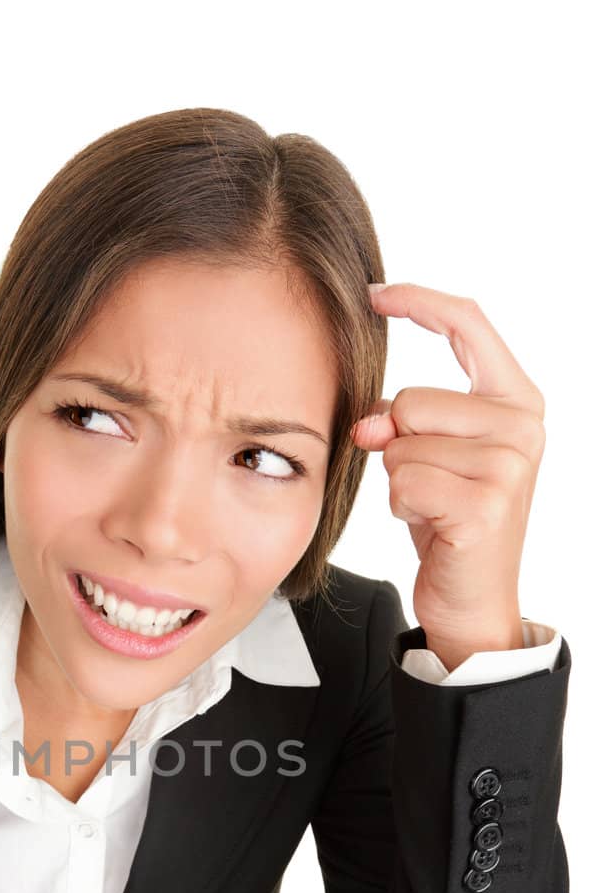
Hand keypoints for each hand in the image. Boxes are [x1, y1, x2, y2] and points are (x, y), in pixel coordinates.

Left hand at [351, 282, 546, 671]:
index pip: (469, 325)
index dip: (418, 302)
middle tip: (428, 484)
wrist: (473, 598)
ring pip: (402, 446)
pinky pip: (403, 483)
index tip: (374, 294)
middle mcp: (522, 426)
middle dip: (398, 444)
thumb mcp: (429, 455)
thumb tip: (369, 424)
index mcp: (516, 400)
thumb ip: (405, 419)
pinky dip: (401, 507)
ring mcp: (509, 466)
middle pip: (411, 400)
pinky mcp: (484, 505)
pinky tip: (431, 526)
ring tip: (433, 507)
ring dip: (400, 482)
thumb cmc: (448, 520)